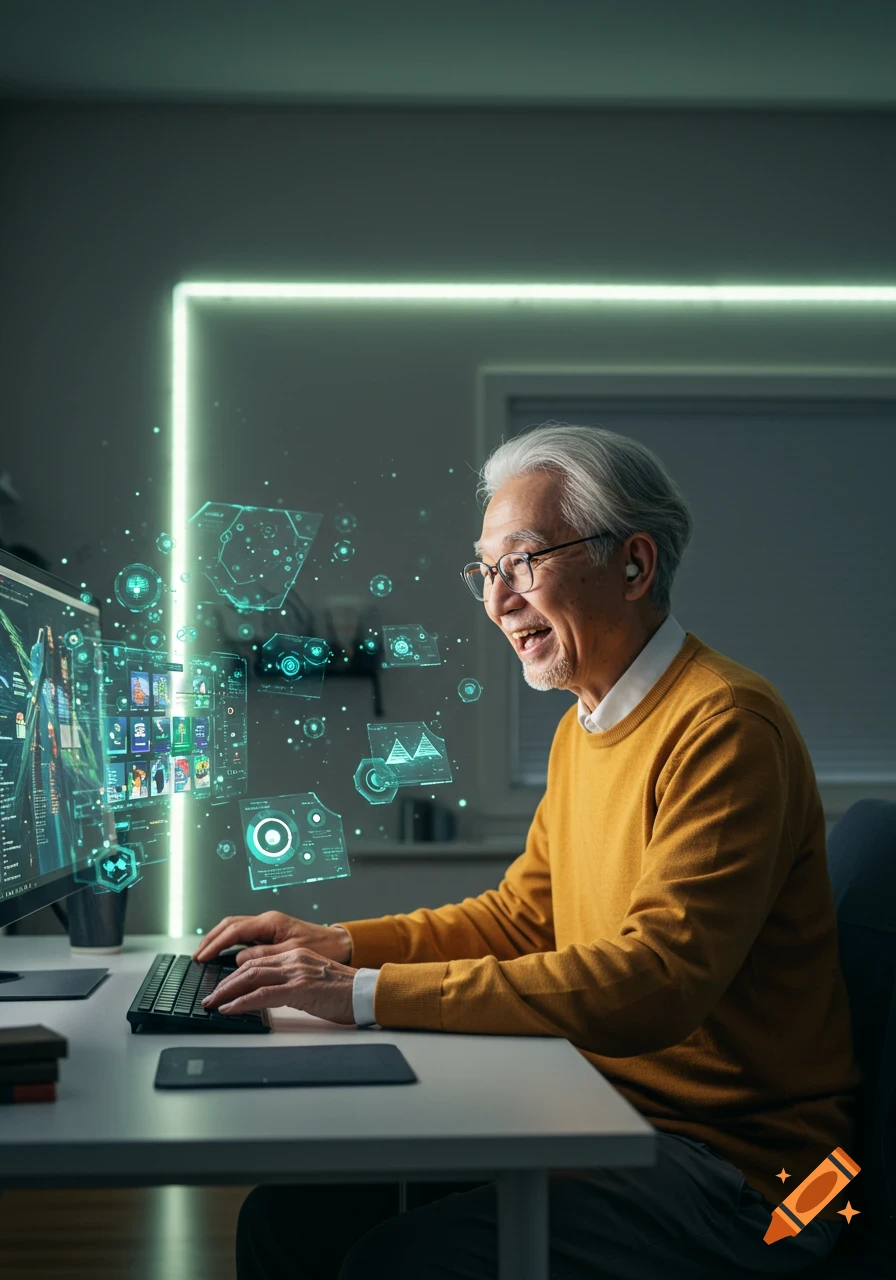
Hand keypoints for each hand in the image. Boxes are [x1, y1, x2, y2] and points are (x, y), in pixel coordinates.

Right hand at [192, 911, 351, 964]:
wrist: (340, 944)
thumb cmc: (322, 947)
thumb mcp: (293, 954)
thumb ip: (265, 955)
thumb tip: (239, 960)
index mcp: (271, 922)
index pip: (235, 930)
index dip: (216, 944)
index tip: (202, 957)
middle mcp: (267, 921)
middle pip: (230, 925)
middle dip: (211, 939)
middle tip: (196, 957)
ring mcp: (268, 927)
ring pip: (235, 929)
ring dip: (218, 940)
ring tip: (204, 955)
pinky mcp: (270, 935)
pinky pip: (243, 936)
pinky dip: (229, 943)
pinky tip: (223, 955)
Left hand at [201, 948, 358, 1025]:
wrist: (367, 993)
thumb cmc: (344, 992)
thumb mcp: (314, 981)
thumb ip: (293, 982)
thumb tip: (270, 996)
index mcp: (297, 956)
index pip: (258, 961)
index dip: (236, 974)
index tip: (222, 986)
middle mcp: (294, 959)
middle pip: (250, 967)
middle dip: (226, 983)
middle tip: (210, 996)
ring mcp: (296, 973)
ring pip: (252, 978)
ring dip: (227, 992)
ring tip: (213, 1003)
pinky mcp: (300, 989)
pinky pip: (263, 995)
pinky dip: (242, 1002)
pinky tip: (230, 1009)